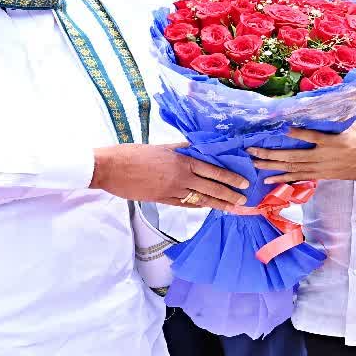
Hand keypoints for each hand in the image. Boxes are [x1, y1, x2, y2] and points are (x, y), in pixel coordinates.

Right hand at [91, 143, 248, 210]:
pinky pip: (186, 204)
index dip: (230, 177)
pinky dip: (198, 205)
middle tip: (243, 200)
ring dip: (218, 204)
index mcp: (182, 160)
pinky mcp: (162, 200)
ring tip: (231, 208)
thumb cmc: (134, 154)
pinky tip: (207, 207)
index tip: (243, 182)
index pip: (213, 170)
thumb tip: (199, 148)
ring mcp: (172, 191)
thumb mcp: (162, 147)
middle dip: (229, 194)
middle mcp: (181, 177)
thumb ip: (182, 149)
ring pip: (201, 198)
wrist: (112, 168)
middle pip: (211, 187)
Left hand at [248, 122, 355, 183]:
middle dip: (270, 154)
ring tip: (254, 163)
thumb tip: (322, 105)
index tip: (279, 128)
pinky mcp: (323, 176)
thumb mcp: (355, 125)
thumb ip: (336, 118)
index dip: (294, 133)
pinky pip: (299, 178)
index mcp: (333, 142)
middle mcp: (325, 157)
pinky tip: (269, 181)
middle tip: (251, 150)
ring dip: (272, 166)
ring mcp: (323, 169)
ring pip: (292, 169)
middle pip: (292, 157)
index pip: (310, 136)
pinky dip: (283, 179)